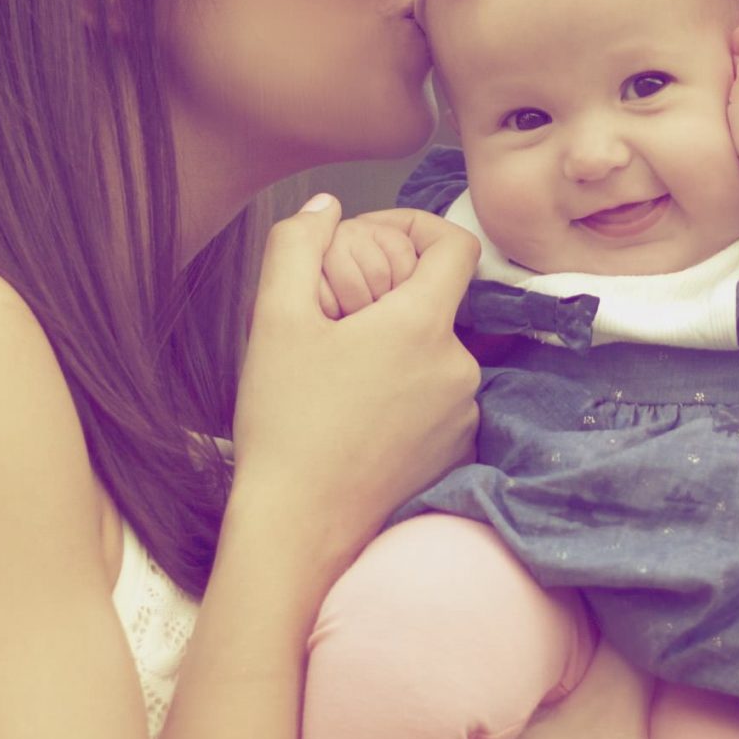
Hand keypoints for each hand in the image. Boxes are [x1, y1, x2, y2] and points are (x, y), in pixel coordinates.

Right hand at [231, 196, 479, 564]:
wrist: (299, 531)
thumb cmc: (285, 425)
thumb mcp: (274, 321)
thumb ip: (296, 246)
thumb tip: (326, 207)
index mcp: (423, 326)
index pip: (457, 246)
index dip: (418, 227)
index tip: (376, 240)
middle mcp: (460, 367)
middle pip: (435, 304)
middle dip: (388, 300)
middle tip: (331, 321)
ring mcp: (464, 415)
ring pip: (432, 354)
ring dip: (395, 352)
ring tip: (337, 376)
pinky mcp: (456, 453)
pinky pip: (436, 401)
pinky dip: (404, 395)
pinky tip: (356, 416)